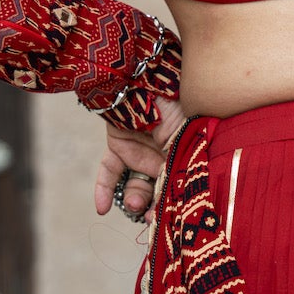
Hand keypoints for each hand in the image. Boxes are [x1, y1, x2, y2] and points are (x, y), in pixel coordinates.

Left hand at [94, 94, 187, 220]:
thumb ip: (188, 164)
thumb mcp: (191, 136)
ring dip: (134, 201)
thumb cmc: (181, 100)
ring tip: (135, 207)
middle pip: (160, 190)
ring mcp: (140, 150)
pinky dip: (104, 190)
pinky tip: (102, 209)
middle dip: (156, 207)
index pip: (183, 183)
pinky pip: (109, 171)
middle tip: (153, 218)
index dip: (178, 202)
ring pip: (135, 186)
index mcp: (188, 151)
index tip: (176, 220)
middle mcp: (165, 154)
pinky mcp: (118, 145)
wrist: (149, 73)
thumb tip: (190, 199)